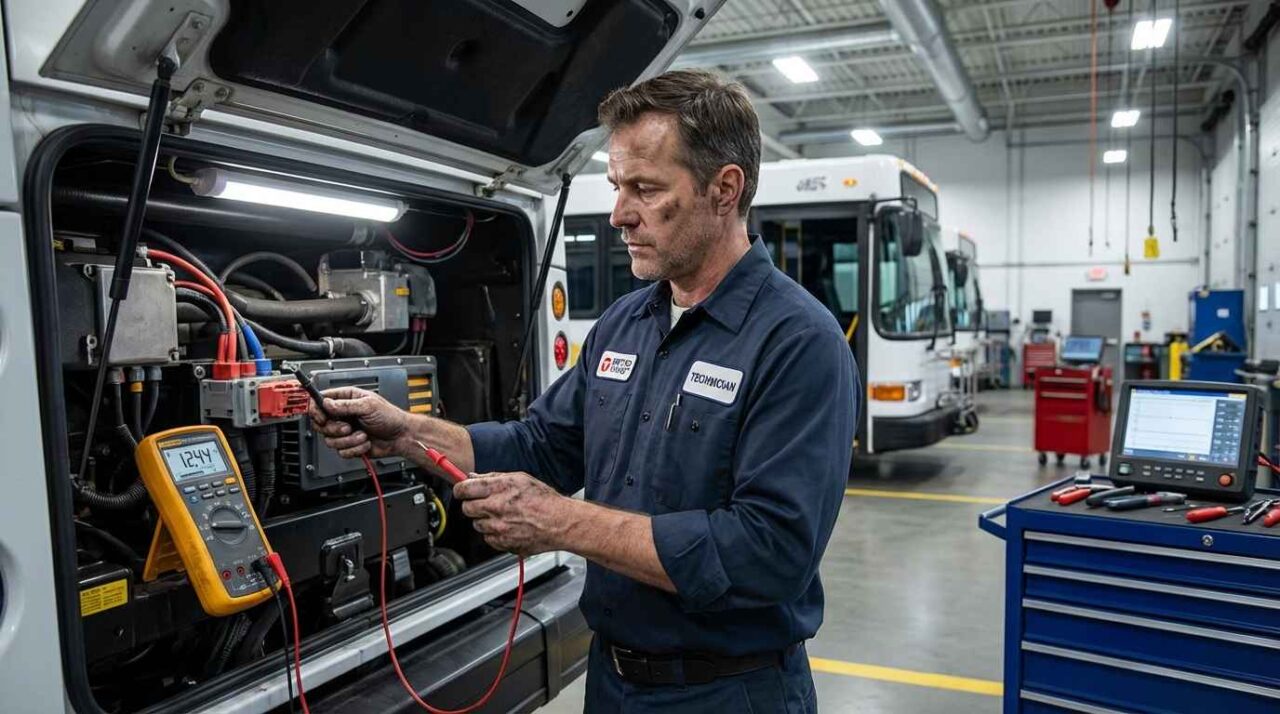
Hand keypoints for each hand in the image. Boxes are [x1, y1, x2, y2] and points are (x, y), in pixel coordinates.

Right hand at [308, 386, 410, 458]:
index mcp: (346, 399)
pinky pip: (341, 451)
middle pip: (320, 424)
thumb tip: (327, 403)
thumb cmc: (390, 417)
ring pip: (330, 440)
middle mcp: (343, 415)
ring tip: (362, 435)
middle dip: (334, 429)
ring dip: (348, 440)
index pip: (320, 401)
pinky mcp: (349, 445)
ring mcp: (345, 431)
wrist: (400, 436)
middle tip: (348, 427)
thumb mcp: (368, 405)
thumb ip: (346, 405)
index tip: (322, 417)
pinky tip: (365, 442)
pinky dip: (355, 449)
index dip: (316, 410)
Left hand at [454, 472, 569, 555]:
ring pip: (477, 524)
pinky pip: (488, 538)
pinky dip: (494, 534)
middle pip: (467, 508)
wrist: (560, 523)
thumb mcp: (520, 479)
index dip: (460, 490)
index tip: (462, 491)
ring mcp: (498, 527)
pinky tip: (508, 527)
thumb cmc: (545, 500)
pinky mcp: (503, 543)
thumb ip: (494, 477)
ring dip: (485, 520)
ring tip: (503, 516)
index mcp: (499, 488)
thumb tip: (474, 477)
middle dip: (473, 505)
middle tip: (485, 503)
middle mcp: (496, 508)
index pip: (464, 489)